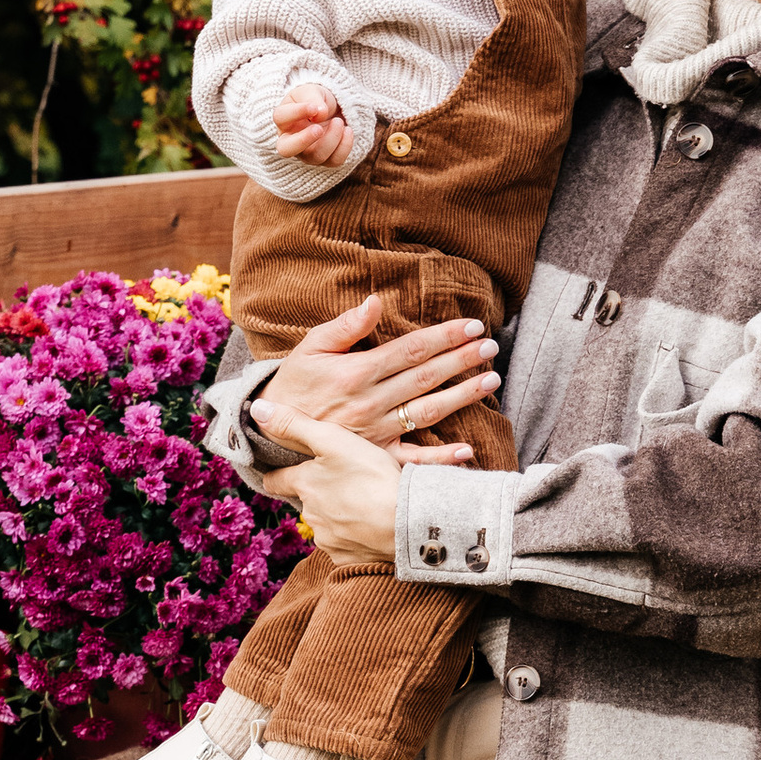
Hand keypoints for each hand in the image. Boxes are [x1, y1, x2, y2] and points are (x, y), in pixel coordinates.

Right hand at [257, 299, 499, 463]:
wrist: (269, 431)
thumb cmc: (295, 382)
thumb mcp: (311, 347)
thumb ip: (345, 326)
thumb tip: (376, 300)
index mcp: (356, 372)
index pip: (410, 349)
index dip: (444, 336)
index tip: (473, 326)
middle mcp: (369, 402)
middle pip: (425, 377)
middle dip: (461, 359)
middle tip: (491, 346)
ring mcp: (375, 432)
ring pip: (427, 412)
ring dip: (462, 397)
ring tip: (491, 380)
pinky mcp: (374, 457)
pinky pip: (411, 459)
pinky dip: (440, 458)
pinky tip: (468, 449)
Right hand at [273, 75, 351, 169]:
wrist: (334, 110)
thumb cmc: (317, 100)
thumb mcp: (313, 91)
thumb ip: (313, 98)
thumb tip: (320, 113)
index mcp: (284, 120)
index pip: (280, 118)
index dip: (297, 112)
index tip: (314, 107)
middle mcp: (291, 140)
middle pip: (285, 149)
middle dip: (303, 140)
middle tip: (318, 128)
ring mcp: (308, 153)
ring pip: (315, 156)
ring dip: (331, 139)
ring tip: (339, 122)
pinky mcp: (326, 160)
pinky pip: (334, 160)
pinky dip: (344, 146)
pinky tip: (348, 130)